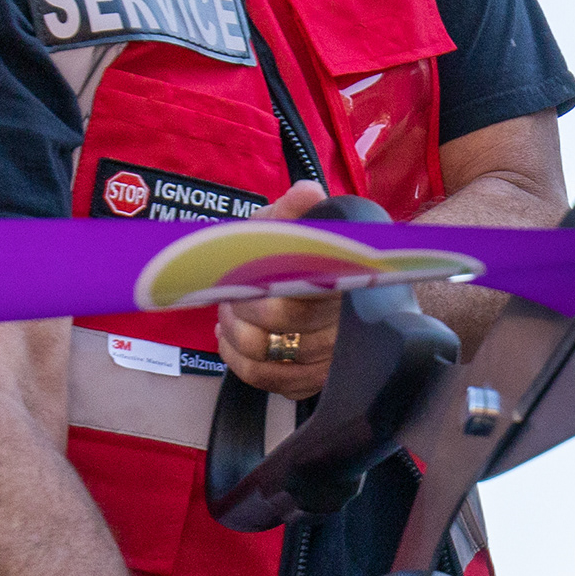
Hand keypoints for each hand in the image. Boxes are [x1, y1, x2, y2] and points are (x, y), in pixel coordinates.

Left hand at [216, 183, 341, 399]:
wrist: (345, 283)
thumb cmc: (316, 252)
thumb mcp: (305, 223)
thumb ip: (298, 211)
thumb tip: (306, 194)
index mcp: (344, 283)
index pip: (298, 292)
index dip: (259, 285)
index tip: (240, 274)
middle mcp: (345, 329)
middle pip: (274, 324)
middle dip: (238, 306)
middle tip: (230, 289)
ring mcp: (330, 360)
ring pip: (263, 355)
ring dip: (233, 332)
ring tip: (229, 311)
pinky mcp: (314, 381)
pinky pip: (266, 380)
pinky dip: (238, 360)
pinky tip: (231, 338)